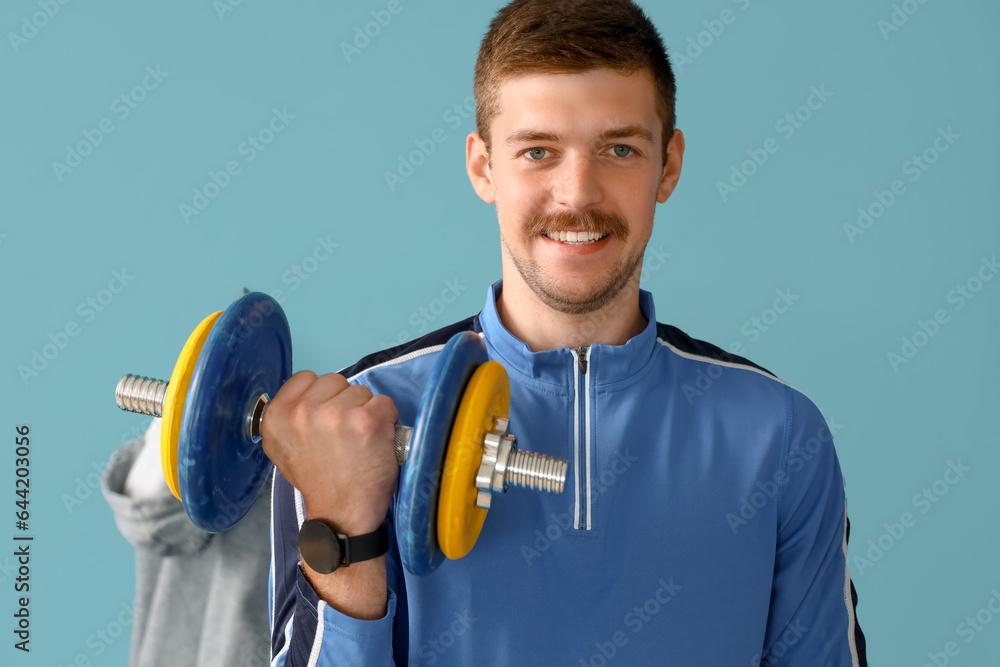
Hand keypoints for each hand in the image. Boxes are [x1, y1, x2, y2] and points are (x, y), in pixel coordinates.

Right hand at [261, 372, 398, 533]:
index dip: (320, 396)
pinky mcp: (368, 420)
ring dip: (364, 411)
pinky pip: (384, 402)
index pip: (305, 378)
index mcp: (277, 416)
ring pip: (360, 390)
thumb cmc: (319, 481)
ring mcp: (336, 415)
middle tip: (342, 435)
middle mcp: (303, 412)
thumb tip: (305, 395)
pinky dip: (386, 420)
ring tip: (357, 441)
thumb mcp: (284, 447)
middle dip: (342, 402)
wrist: (341, 513)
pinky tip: (374, 441)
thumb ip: (289, 417)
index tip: (324, 418)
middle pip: (335, 380)